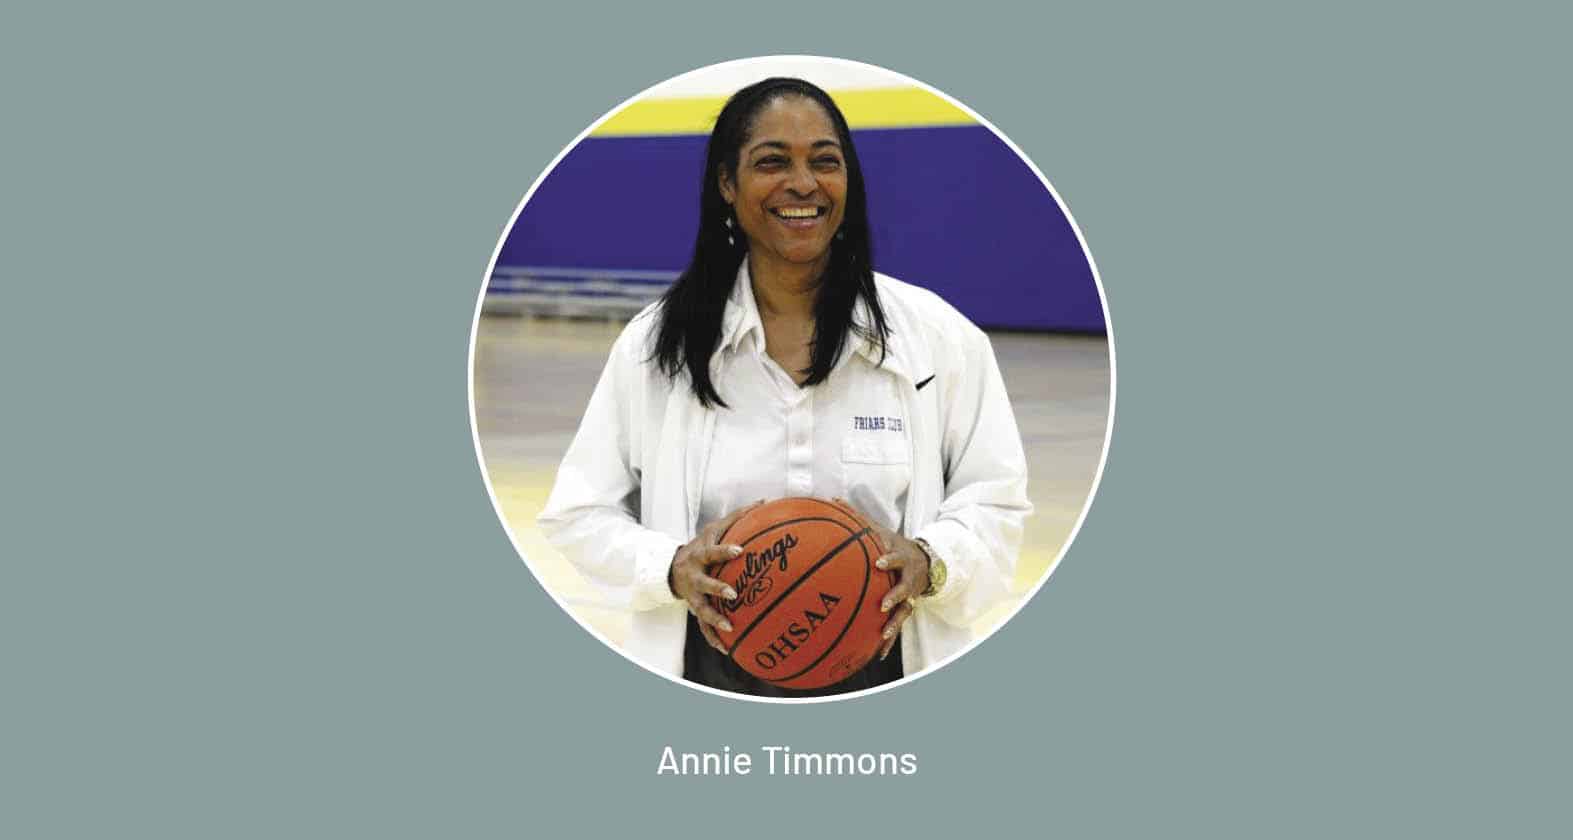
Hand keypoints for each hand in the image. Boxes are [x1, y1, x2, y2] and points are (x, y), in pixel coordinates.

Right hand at [668, 500, 763, 653]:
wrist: (672, 567)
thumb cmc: (702, 545)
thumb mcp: (714, 529)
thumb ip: (738, 517)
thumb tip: (765, 501)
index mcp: (699, 555)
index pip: (711, 552)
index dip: (724, 551)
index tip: (739, 550)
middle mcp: (694, 577)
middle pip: (703, 584)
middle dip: (716, 589)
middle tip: (733, 594)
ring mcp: (693, 596)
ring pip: (701, 610)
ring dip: (715, 620)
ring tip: (731, 628)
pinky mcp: (694, 609)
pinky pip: (703, 627)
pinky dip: (714, 638)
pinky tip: (728, 649)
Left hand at [832, 498, 928, 660]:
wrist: (926, 562)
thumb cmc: (894, 545)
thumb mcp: (880, 529)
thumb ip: (856, 517)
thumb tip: (831, 498)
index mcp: (898, 556)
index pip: (895, 556)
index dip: (889, 559)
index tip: (879, 562)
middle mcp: (906, 577)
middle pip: (903, 587)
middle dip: (895, 595)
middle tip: (882, 603)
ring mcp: (908, 595)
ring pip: (903, 611)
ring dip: (893, 622)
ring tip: (882, 632)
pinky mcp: (906, 609)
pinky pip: (897, 626)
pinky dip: (887, 640)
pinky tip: (876, 654)